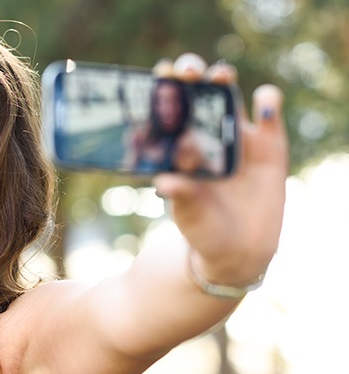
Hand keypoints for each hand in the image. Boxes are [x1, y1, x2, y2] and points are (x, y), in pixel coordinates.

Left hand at [153, 54, 287, 284]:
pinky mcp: (268, 145)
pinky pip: (270, 114)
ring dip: (223, 79)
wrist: (239, 249)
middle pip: (197, 94)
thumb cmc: (203, 229)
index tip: (158, 79)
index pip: (168, 112)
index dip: (163, 92)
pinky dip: (269, 102)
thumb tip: (165, 183)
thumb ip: (181, 195)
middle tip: (187, 71)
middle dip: (191, 76)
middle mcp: (205, 135)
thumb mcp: (189, 214)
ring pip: (230, 96)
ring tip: (219, 76)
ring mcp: (237, 138)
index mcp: (179, 148)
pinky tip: (264, 105)